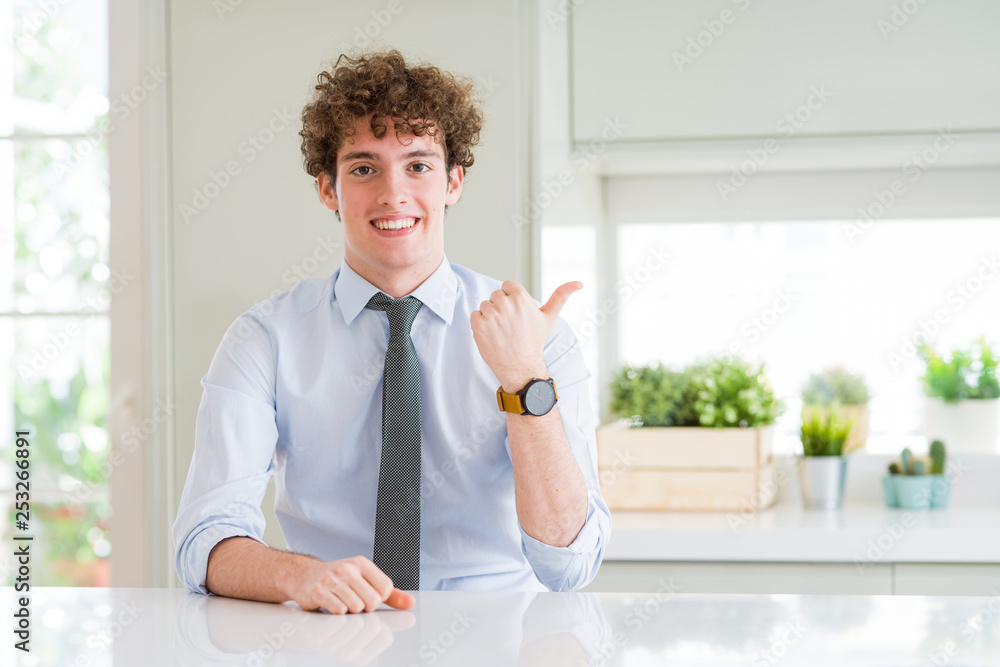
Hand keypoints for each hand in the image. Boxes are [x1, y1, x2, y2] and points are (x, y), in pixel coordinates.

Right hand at [283, 555, 414, 613]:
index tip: (369, 596)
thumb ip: (390, 594)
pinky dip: (338, 612)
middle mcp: (347, 568)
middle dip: (365, 607)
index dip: (379, 598)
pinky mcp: (318, 591)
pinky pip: (339, 610)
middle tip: (354, 601)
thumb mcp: (365, 581)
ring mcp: (332, 579)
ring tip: (343, 602)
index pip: (385, 587)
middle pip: (372, 600)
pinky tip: (333, 605)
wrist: (305, 576)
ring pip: (356, 607)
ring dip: (350, 610)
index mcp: (362, 563)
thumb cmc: (339, 580)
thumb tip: (411, 603)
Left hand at [470, 280, 581, 391]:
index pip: (507, 286)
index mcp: (521, 297)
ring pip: (485, 305)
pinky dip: (480, 324)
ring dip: (490, 316)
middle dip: (501, 308)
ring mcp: (491, 315)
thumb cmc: (534, 341)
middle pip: (495, 295)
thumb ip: (561, 296)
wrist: (521, 366)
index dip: (511, 299)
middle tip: (510, 325)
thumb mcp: (549, 317)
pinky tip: (492, 334)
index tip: (517, 314)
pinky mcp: (479, 326)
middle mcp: (505, 304)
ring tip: (502, 331)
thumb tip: (579, 282)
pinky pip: (474, 315)